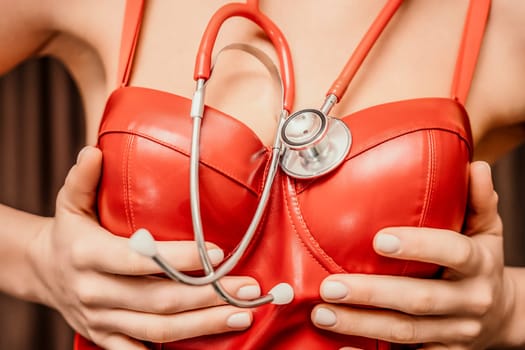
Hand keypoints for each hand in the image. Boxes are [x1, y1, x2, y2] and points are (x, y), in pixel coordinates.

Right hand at [28, 146, 260, 349]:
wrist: (44, 272)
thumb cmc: (70, 233)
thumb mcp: (69, 202)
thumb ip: (83, 178)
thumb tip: (95, 151)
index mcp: (87, 254)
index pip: (138, 260)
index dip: (179, 259)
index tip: (218, 252)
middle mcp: (94, 291)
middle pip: (158, 299)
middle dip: (208, 296)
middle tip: (247, 288)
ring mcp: (100, 319)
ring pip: (158, 328)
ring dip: (204, 324)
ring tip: (242, 315)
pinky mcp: (105, 336)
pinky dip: (172, 349)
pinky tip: (207, 342)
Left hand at [311, 161, 514, 348]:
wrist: (504, 315)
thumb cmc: (483, 263)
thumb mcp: (489, 231)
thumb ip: (479, 201)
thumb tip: (476, 166)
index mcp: (479, 265)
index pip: (453, 253)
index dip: (419, 246)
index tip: (379, 240)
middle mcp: (468, 301)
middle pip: (419, 300)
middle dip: (372, 294)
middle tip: (330, 286)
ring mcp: (455, 332)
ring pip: (406, 331)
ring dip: (361, 324)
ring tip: (323, 313)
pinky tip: (341, 349)